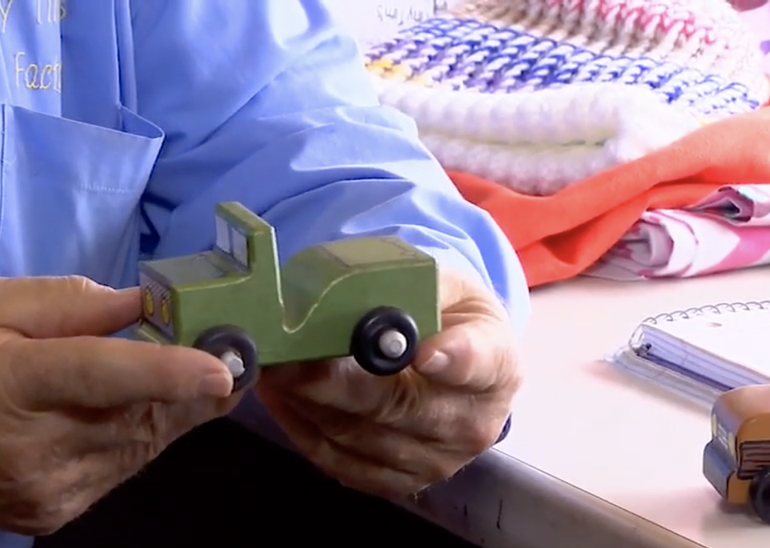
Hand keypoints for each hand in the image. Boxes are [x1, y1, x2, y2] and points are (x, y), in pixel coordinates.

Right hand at [0, 276, 240, 534]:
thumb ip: (68, 304)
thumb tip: (142, 303)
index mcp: (8, 384)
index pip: (102, 377)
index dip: (167, 373)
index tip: (224, 369)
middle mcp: (30, 449)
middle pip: (137, 417)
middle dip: (186, 386)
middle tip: (218, 348)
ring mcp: (41, 492)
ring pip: (138, 448)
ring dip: (163, 411)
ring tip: (162, 376)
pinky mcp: (46, 517)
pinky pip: (116, 472)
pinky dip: (131, 438)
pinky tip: (113, 412)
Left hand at [256, 269, 521, 496]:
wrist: (453, 358)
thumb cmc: (444, 312)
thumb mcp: (441, 282)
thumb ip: (409, 288)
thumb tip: (354, 303)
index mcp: (498, 363)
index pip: (479, 364)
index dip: (453, 360)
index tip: (423, 353)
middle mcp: (475, 423)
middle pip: (400, 407)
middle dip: (336, 383)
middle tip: (288, 360)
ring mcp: (436, 461)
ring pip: (359, 436)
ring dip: (307, 402)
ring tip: (271, 368)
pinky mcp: (398, 482)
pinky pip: (339, 461)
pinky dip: (302, 427)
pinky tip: (280, 396)